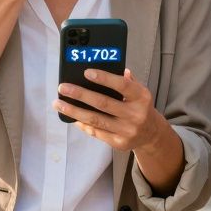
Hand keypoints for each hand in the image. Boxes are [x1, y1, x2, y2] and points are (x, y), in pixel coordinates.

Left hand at [53, 69, 169, 152]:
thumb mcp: (140, 92)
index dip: (104, 78)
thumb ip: (127, 81)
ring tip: (58, 104)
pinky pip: (96, 132)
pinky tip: (71, 116)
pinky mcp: (119, 143)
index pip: (122, 85)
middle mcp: (135, 114)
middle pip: (103, 103)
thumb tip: (112, 67)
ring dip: (74, 111)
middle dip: (80, 95)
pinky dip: (82, 124)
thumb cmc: (140, 107)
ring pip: (95, 120)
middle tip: (63, 88)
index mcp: (141, 97)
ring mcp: (126, 130)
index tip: (86, 72)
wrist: (152, 134)